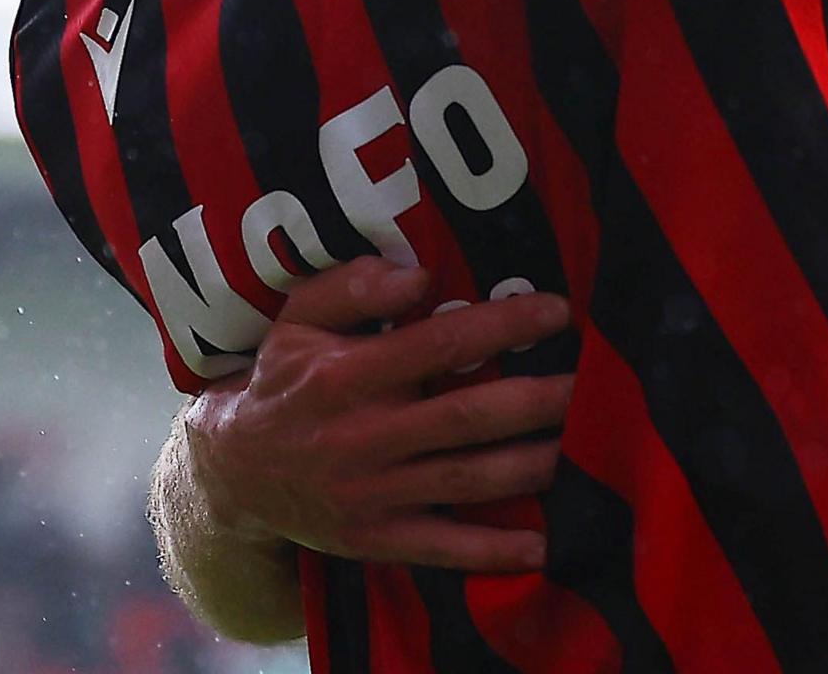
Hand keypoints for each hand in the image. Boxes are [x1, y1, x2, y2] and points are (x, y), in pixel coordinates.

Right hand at [182, 257, 573, 571]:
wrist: (232, 474)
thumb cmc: (282, 382)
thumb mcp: (296, 320)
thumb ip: (352, 288)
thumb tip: (418, 275)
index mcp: (347, 376)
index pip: (439, 343)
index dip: (504, 326)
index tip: (559, 311)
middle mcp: (363, 436)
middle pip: (468, 417)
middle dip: (539, 400)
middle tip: (594, 383)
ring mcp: (372, 493)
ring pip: (469, 479)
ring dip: (534, 464)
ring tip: (586, 446)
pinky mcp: (377, 539)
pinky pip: (445, 547)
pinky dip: (495, 551)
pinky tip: (545, 546)